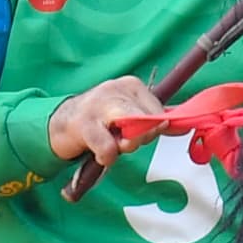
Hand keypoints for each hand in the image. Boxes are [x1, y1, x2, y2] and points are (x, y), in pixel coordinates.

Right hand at [48, 76, 165, 168]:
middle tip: (124, 142)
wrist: (59, 123)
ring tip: (110, 144)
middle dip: (142, 138)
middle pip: (148, 121)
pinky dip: (107, 157)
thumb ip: (153, 118)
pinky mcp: (84, 124)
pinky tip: (101, 155)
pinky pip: (108, 148)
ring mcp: (99, 105)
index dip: (154, 130)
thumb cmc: (98, 120)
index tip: (137, 134)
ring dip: (123, 148)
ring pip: (131, 134)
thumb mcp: (128, 113)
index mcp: (131, 85)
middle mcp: (115, 89)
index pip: (159, 111)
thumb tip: (182, 127)